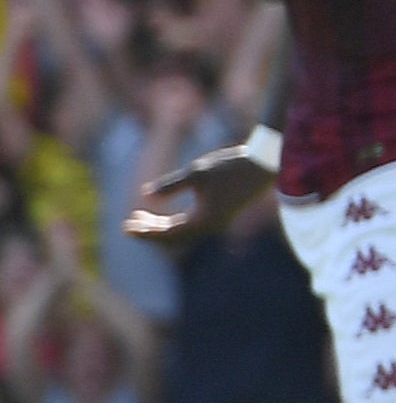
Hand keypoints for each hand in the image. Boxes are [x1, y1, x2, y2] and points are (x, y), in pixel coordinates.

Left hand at [125, 140, 275, 251]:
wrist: (263, 166)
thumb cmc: (230, 168)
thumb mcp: (198, 173)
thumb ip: (171, 186)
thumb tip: (146, 196)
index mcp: (204, 221)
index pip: (168, 234)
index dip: (145, 232)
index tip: (125, 227)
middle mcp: (209, 226)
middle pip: (173, 236)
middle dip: (149, 230)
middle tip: (128, 223)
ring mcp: (215, 221)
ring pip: (180, 231)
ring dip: (159, 225)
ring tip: (139, 216)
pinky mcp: (218, 214)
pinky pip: (189, 224)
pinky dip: (172, 221)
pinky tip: (161, 211)